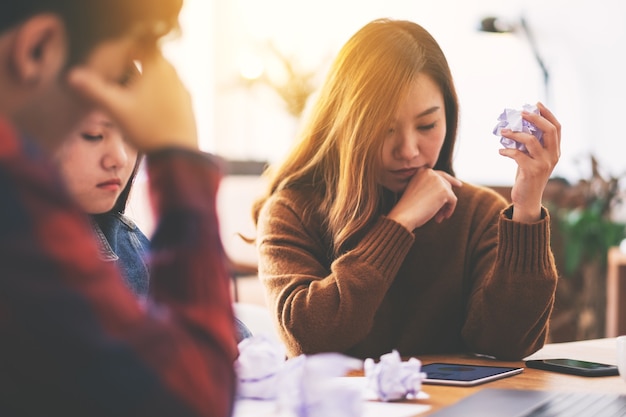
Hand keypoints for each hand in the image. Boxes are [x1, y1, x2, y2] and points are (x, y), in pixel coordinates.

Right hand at [67, 52, 197, 152]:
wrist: (179, 154)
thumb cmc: (148, 130)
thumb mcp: (116, 109)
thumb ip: (94, 89)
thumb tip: (71, 75)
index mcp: (157, 65)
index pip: (134, 45)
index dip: (115, 54)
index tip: (105, 71)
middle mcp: (173, 72)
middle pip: (146, 58)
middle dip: (127, 66)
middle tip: (112, 81)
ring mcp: (182, 87)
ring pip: (157, 74)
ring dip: (140, 79)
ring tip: (126, 97)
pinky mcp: (187, 102)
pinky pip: (167, 89)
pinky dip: (153, 93)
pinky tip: (144, 110)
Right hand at [387, 168, 461, 230]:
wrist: (404, 214)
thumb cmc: (408, 207)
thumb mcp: (417, 192)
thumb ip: (430, 187)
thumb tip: (449, 190)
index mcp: (421, 171)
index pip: (440, 174)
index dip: (450, 180)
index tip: (459, 185)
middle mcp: (430, 172)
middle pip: (446, 185)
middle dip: (444, 200)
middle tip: (439, 214)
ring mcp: (438, 180)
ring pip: (450, 193)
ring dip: (445, 206)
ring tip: (438, 217)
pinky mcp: (444, 190)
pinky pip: (453, 200)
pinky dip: (449, 210)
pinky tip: (440, 217)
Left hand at [499, 102, 560, 222]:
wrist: (527, 199)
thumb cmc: (528, 176)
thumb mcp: (532, 158)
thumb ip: (530, 145)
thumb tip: (515, 126)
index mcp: (556, 151)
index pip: (557, 128)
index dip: (548, 114)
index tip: (536, 104)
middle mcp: (553, 156)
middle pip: (549, 130)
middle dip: (535, 118)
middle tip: (520, 112)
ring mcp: (544, 164)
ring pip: (531, 140)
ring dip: (515, 133)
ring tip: (503, 131)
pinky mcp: (531, 171)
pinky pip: (518, 154)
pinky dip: (507, 150)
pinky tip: (500, 150)